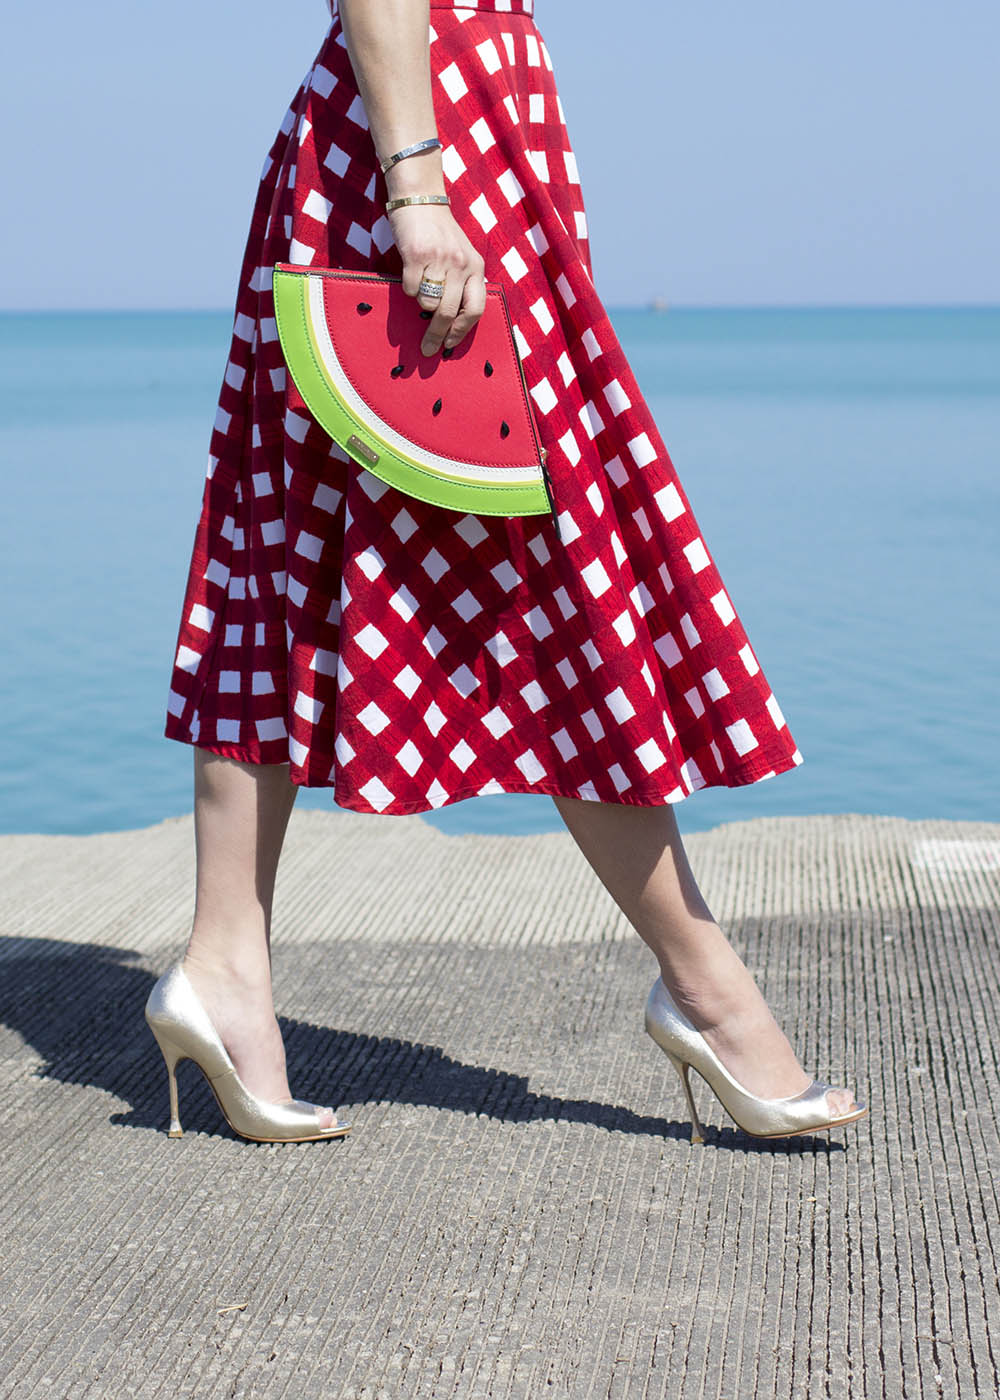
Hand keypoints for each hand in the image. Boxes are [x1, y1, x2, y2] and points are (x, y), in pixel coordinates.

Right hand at [387, 203, 486, 355]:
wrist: (420, 199)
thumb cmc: (439, 233)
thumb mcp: (462, 256)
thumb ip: (462, 283)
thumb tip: (452, 323)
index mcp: (476, 267)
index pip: (476, 309)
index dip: (462, 331)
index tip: (450, 345)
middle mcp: (461, 264)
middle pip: (450, 313)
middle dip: (437, 335)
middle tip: (427, 349)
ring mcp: (439, 259)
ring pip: (429, 303)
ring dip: (421, 302)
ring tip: (420, 284)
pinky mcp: (416, 255)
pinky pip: (410, 289)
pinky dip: (408, 287)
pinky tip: (410, 271)